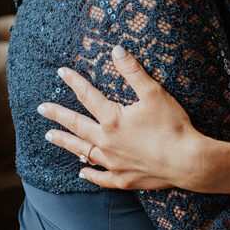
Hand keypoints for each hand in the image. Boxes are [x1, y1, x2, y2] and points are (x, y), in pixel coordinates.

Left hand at [40, 46, 206, 189]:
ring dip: (66, 142)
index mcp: (113, 119)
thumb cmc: (172, 125)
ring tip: (50, 136)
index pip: (88, 96)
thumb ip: (133, 71)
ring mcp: (114, 163)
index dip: (74, 82)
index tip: (61, 72)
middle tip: (41, 108)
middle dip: (58, 115)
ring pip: (83, 151)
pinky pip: (101, 177)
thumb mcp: (154, 93)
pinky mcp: (124, 179)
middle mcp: (107, 142)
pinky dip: (90, 174)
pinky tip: (81, 171)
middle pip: (77, 125)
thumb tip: (116, 50)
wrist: (187, 161)